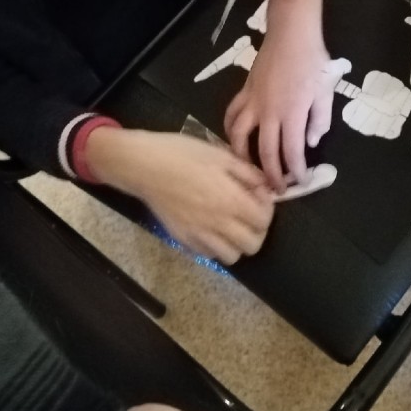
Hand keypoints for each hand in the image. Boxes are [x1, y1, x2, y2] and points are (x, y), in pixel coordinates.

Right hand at [83, 129, 273, 263]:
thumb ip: (247, 173)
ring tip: (231, 223)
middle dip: (257, 230)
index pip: (264, 221)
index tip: (258, 195)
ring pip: (231, 256)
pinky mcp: (182, 239)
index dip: (267, 209)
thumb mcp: (220, 155)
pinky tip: (211, 227)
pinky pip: (208, 254)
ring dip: (237, 242)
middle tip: (249, 212)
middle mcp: (218, 224)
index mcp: (231, 200)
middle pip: (252, 245)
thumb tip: (265, 187)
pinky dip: (216, 246)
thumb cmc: (182, 154)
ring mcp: (199, 235)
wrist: (143, 165)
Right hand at [224, 19, 331, 191]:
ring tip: (246, 168)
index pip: (291, 151)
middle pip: (264, 150)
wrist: (291, 32)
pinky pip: (231, 114)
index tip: (299, 182)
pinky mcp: (245, 91)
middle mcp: (268, 112)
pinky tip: (233, 136)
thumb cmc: (313, 60)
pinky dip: (229, 128)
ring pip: (238, 134)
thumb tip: (310, 143)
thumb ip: (320, 120)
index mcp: (292, 113)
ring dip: (241, 155)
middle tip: (274, 190)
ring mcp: (253, 101)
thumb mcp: (325, 90)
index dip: (295, 171)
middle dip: (270, 174)